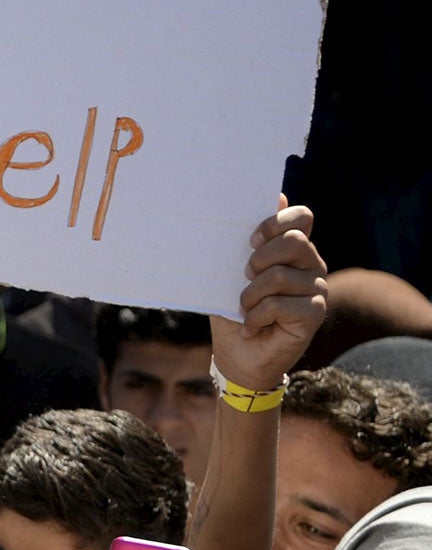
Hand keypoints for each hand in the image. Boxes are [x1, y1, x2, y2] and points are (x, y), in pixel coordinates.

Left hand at [209, 199, 326, 390]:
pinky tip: (253, 326)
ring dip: (250, 296)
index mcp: (294, 249)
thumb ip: (248, 241)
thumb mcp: (231, 272)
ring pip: (280, 276)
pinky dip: (257, 316)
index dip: (275, 222)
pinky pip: (280, 304)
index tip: (250, 240)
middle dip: (260, 258)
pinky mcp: (315, 314)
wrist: (237, 354)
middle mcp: (312, 265)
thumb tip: (275, 196)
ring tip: (245, 309)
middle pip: (295, 241)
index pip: (302, 217)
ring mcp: (317, 289)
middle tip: (244, 276)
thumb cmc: (233, 310)